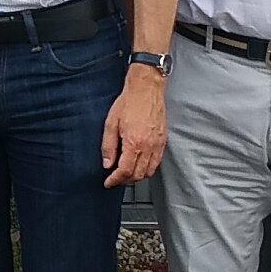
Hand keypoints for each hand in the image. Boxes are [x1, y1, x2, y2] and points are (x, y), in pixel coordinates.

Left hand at [101, 67, 165, 186]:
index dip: (115, 180)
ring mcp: (158, 144)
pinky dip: (147, 168)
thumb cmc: (129, 102)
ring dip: (137, 176)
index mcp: (134, 142)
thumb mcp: (111, 123)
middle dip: (125, 180)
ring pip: (149, 171)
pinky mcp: (163, 141)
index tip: (108, 182)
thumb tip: (107, 163)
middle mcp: (148, 146)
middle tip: (115, 179)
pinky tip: (139, 164)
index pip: (125, 171)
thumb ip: (108, 146)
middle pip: (138, 175)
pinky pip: (157, 162)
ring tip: (126, 173)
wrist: (146, 89)